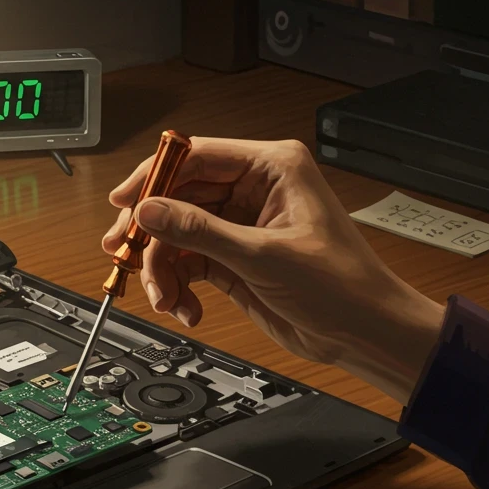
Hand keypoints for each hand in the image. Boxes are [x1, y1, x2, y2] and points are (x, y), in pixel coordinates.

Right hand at [103, 137, 445, 403]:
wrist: (364, 332)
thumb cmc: (343, 285)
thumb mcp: (263, 256)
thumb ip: (200, 232)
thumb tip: (151, 211)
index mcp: (272, 168)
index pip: (196, 156)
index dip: (154, 177)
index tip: (125, 202)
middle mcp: (253, 190)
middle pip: (178, 197)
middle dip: (152, 232)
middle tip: (125, 254)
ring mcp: (240, 225)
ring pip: (177, 235)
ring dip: (162, 268)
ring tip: (164, 297)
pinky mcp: (233, 257)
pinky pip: (188, 262)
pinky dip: (177, 286)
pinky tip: (185, 306)